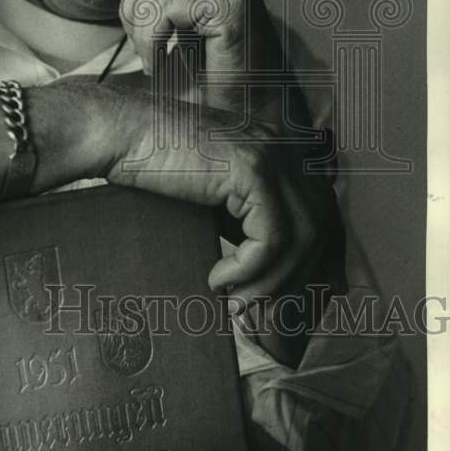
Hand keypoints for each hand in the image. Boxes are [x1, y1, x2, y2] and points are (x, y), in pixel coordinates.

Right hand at [107, 90, 345, 312]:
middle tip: (267, 316)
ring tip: (238, 303)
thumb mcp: (218, 194)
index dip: (320, 265)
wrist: (123, 134)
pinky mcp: (253, 169)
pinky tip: (218, 277)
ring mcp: (274, 154)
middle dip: (301, 283)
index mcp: (285, 150)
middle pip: (322, 229)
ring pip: (301, 239)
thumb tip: (275, 271)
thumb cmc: (157, 165)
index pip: (326, 216)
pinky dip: (249, 268)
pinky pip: (271, 238)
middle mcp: (289, 147)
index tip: (299, 304)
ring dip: (271, 283)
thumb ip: (249, 217)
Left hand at [119, 0, 282, 121]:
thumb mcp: (174, 21)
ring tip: (156, 59)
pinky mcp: (230, 4)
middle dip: (133, 12)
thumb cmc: (205, 73)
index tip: (147, 35)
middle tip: (148, 51)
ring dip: (142, 31)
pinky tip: (164, 66)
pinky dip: (151, 42)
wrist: (242, 115)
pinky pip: (163, 8)